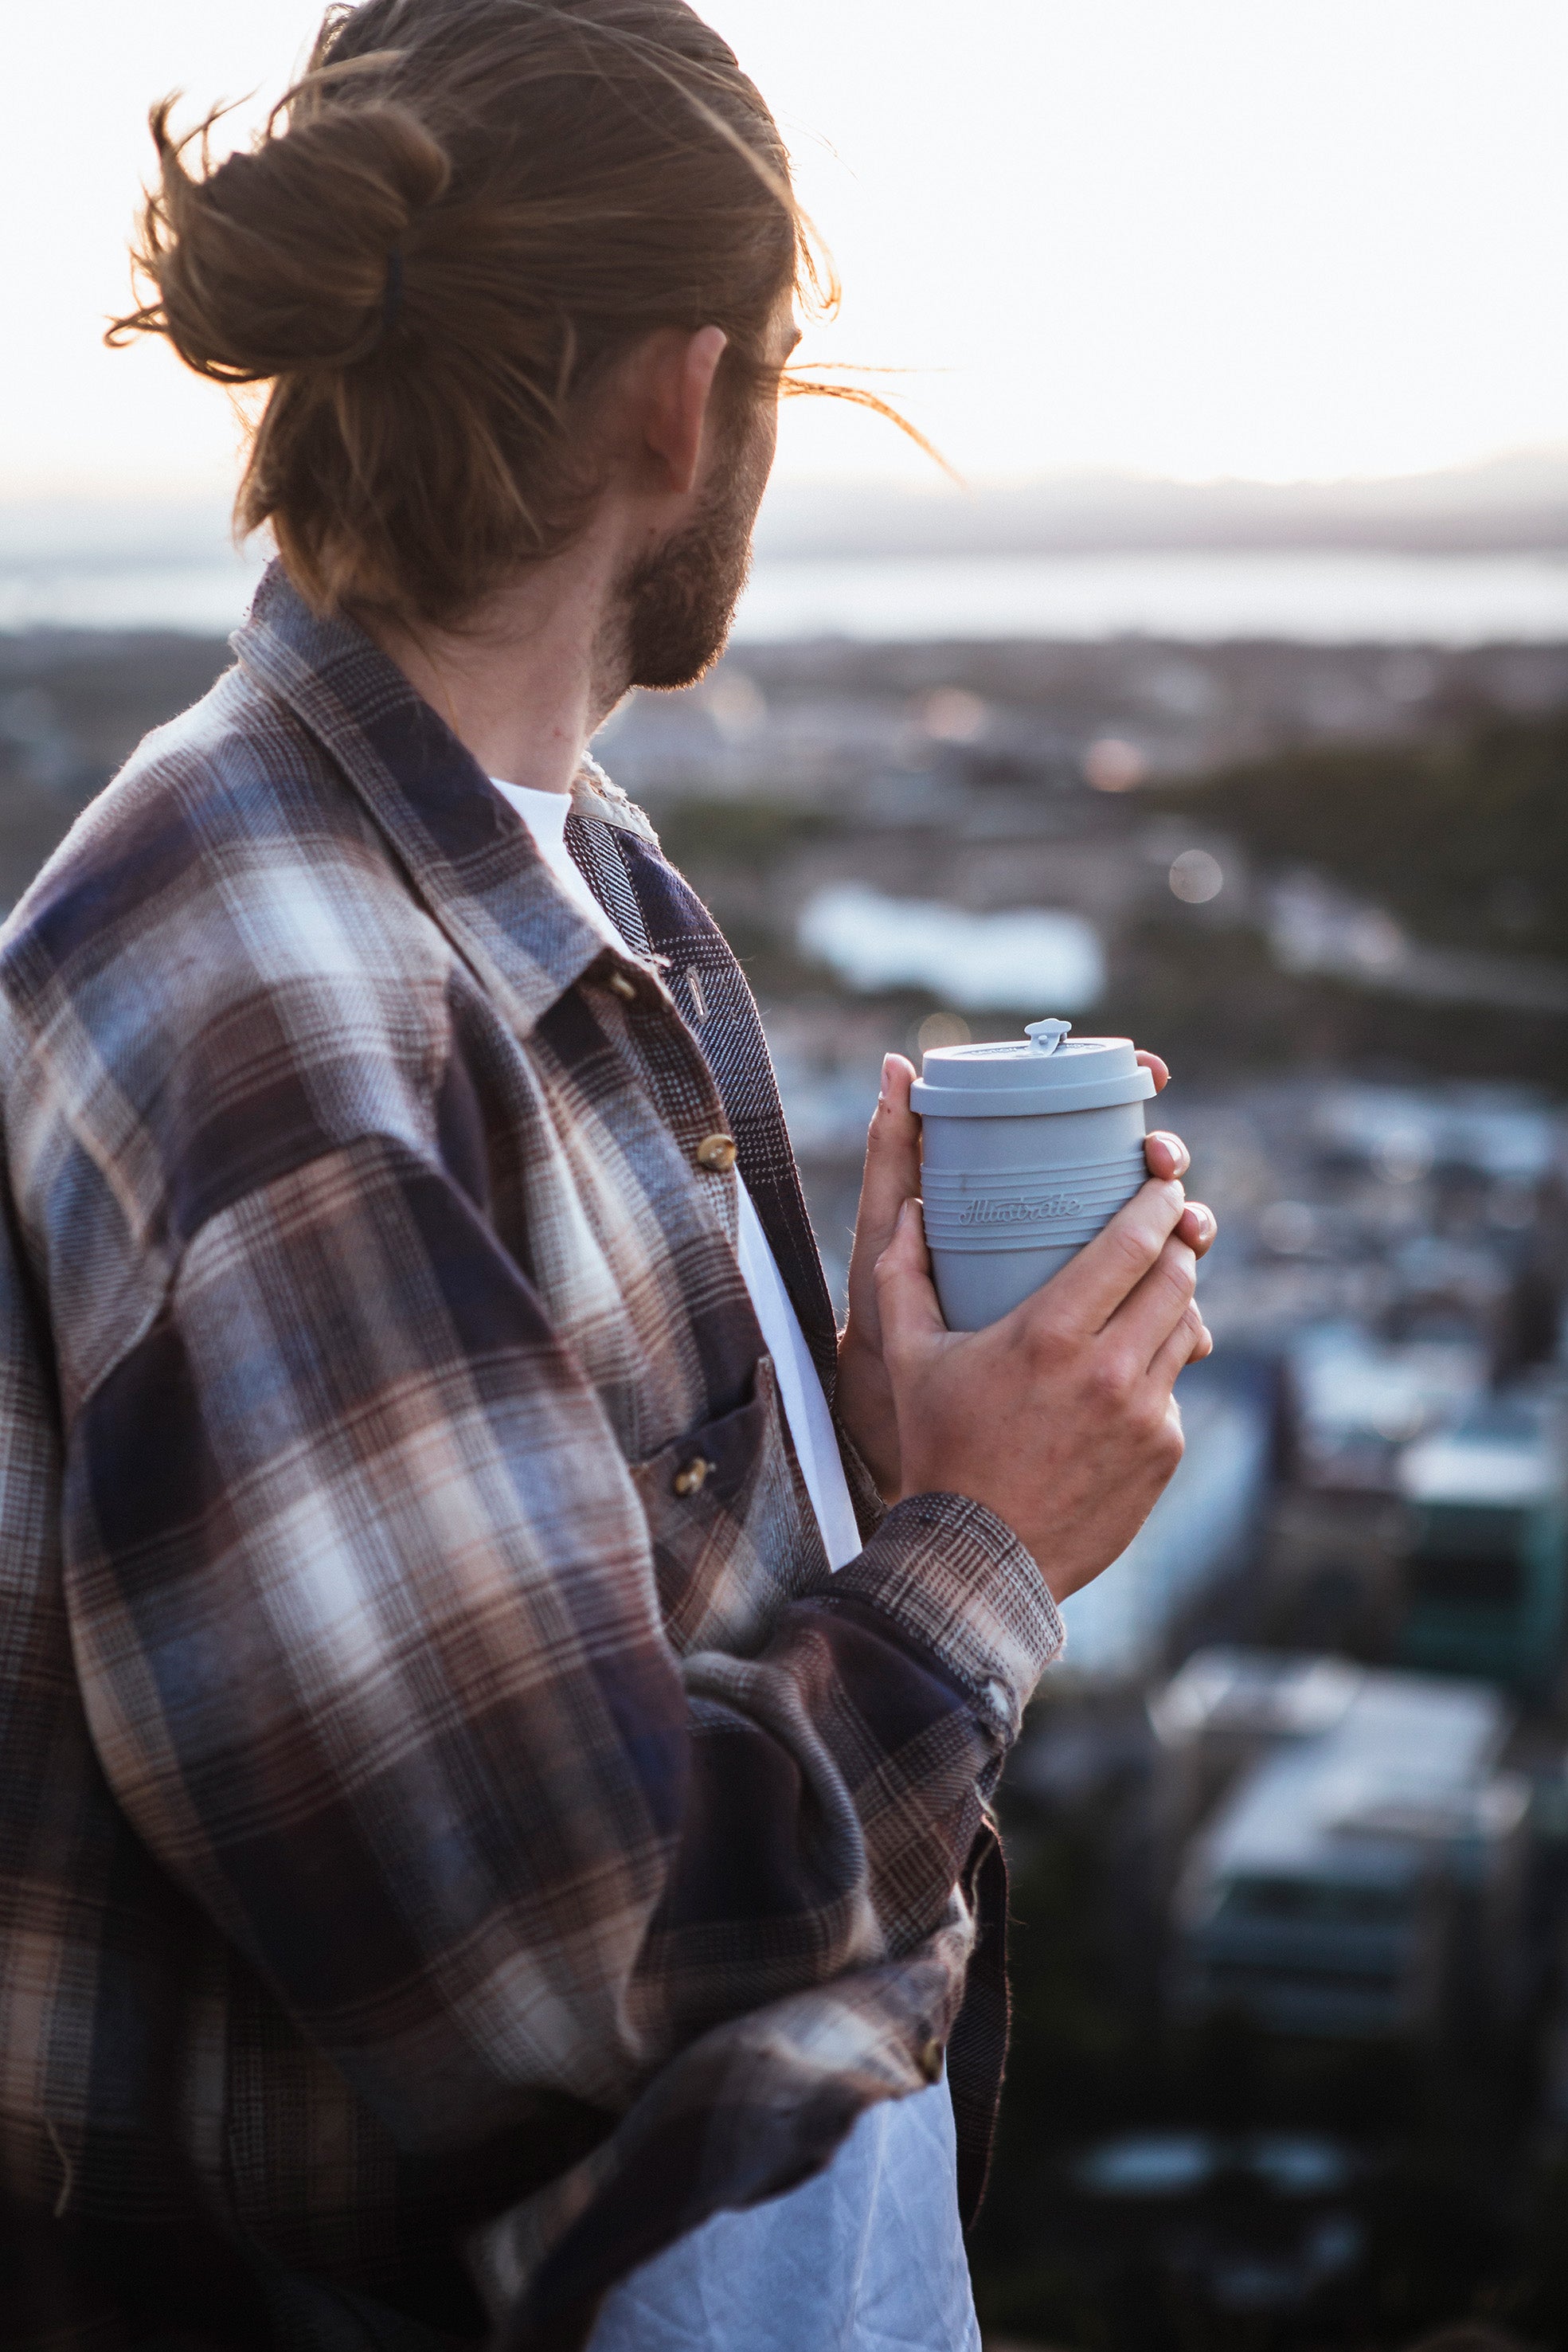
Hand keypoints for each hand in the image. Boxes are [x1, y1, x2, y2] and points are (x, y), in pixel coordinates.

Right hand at [873, 1175, 1212, 1602]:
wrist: (979, 1556)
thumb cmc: (939, 1450)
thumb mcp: (911, 1360)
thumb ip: (905, 1276)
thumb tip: (912, 1211)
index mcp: (1051, 1333)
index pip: (1133, 1243)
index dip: (1158, 1202)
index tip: (1162, 1183)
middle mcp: (1109, 1368)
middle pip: (1176, 1276)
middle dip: (1177, 1243)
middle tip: (1167, 1227)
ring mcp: (1144, 1413)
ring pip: (1187, 1329)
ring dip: (1175, 1303)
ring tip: (1149, 1292)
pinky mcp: (1163, 1451)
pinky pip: (1174, 1390)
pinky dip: (1157, 1372)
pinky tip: (1125, 1375)